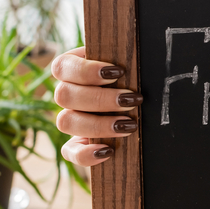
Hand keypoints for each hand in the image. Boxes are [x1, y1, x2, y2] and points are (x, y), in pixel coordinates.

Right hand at [52, 47, 141, 166]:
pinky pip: (69, 151)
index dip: (86, 70)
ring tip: (130, 125)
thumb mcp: (130, 63)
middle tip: (132, 100)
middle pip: (64, 95)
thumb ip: (125, 57)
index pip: (62, 66)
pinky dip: (86, 154)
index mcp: (73, 67)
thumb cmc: (136, 75)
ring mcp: (70, 118)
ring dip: (98, 124)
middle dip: (101, 99)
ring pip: (65, 121)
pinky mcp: (76, 143)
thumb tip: (134, 54)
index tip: (118, 72)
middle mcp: (67, 93)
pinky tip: (109, 150)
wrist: (147, 102)